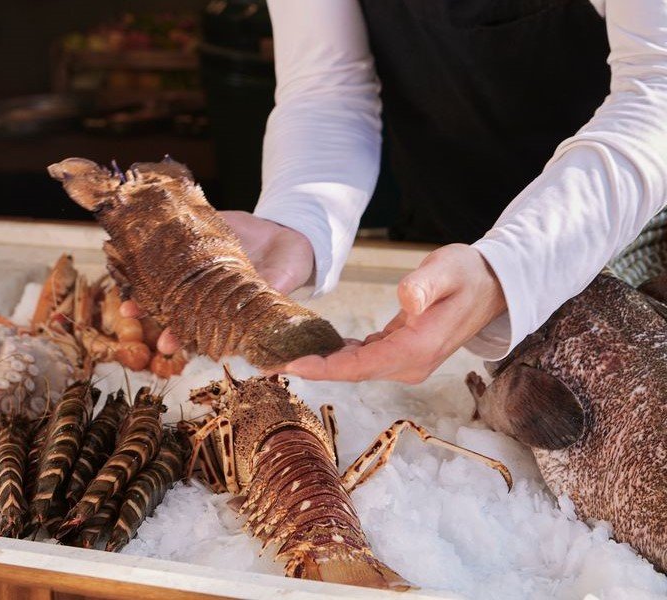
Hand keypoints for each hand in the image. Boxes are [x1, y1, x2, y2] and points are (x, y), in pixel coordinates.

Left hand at [120, 211, 314, 353]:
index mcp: (222, 306)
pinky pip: (169, 237)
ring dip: (141, 280)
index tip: (164, 346)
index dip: (178, 336)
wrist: (289, 231)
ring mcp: (198, 261)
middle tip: (130, 314)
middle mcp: (204, 287)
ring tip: (123, 282)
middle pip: (170, 302)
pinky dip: (149, 240)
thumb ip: (273, 300)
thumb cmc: (290, 266)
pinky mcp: (197, 234)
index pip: (194, 325)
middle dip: (149, 310)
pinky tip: (127, 241)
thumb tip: (270, 335)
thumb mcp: (284, 283)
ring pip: (163, 274)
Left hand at [283, 244, 506, 382]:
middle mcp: (410, 364)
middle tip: (268, 364)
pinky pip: (362, 360)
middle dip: (310, 369)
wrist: (493, 285)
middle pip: (352, 373)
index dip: (323, 368)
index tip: (289, 366)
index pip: (360, 366)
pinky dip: (337, 358)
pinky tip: (314, 348)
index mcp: (417, 348)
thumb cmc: (469, 273)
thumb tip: (404, 301)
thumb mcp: (448, 269)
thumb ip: (424, 285)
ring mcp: (406, 362)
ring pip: (355, 369)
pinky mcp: (402, 353)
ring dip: (320, 365)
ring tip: (281, 358)